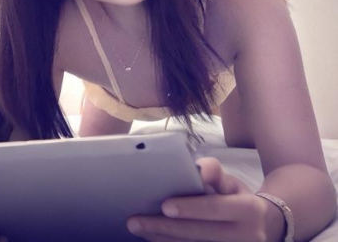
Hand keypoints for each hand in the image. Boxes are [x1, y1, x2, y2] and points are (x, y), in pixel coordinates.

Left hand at [127, 157, 272, 240]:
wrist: (266, 230)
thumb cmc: (240, 201)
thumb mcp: (233, 184)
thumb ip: (216, 173)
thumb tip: (199, 167)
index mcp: (249, 211)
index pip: (215, 208)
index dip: (190, 208)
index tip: (164, 206)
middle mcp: (247, 237)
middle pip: (200, 233)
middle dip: (165, 228)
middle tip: (136, 221)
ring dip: (164, 241)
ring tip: (140, 231)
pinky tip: (155, 241)